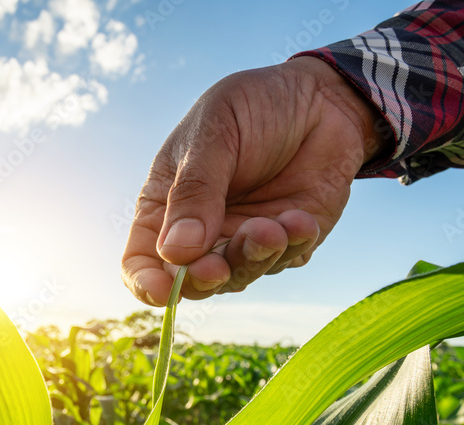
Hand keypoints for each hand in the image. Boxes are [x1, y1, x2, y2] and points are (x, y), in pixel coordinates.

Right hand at [121, 56, 390, 304]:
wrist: (321, 95)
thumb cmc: (253, 106)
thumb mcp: (213, 132)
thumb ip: (195, 190)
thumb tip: (175, 252)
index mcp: (164, 206)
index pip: (141, 261)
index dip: (146, 284)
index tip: (163, 290)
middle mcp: (200, 232)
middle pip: (189, 281)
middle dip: (204, 279)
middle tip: (218, 267)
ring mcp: (244, 240)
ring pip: (239, 276)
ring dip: (253, 258)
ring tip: (273, 227)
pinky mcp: (288, 242)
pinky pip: (285, 260)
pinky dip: (292, 246)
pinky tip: (301, 219)